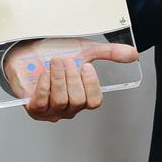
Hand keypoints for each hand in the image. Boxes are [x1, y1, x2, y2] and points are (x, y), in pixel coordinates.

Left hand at [2, 38, 137, 121]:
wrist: (28, 52)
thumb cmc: (56, 54)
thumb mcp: (85, 50)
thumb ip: (109, 53)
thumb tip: (134, 54)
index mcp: (82, 97)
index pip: (94, 102)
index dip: (91, 85)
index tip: (85, 66)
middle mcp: (68, 108)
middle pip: (76, 101)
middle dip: (71, 78)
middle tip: (65, 61)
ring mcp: (50, 111)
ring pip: (60, 100)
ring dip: (57, 78)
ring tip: (54, 62)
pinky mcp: (33, 108)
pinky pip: (41, 102)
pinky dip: (44, 85)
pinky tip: (44, 72)